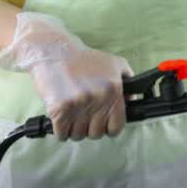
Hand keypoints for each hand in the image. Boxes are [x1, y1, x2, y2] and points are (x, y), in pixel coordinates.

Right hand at [0, 12, 132, 140]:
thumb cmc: (84, 59)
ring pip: (78, 135)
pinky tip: (61, 117)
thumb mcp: (114, 64)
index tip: (103, 124)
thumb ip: (128, 82)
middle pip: (96, 133)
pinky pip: (61, 134)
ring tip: (72, 114)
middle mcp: (98, 98)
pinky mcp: (59, 109)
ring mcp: (78, 105)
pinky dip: (60, 130)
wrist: (55, 52)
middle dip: (90, 127)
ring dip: (74, 129)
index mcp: (114, 90)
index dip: (109, 127)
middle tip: (84, 116)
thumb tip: (132, 100)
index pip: (116, 127)